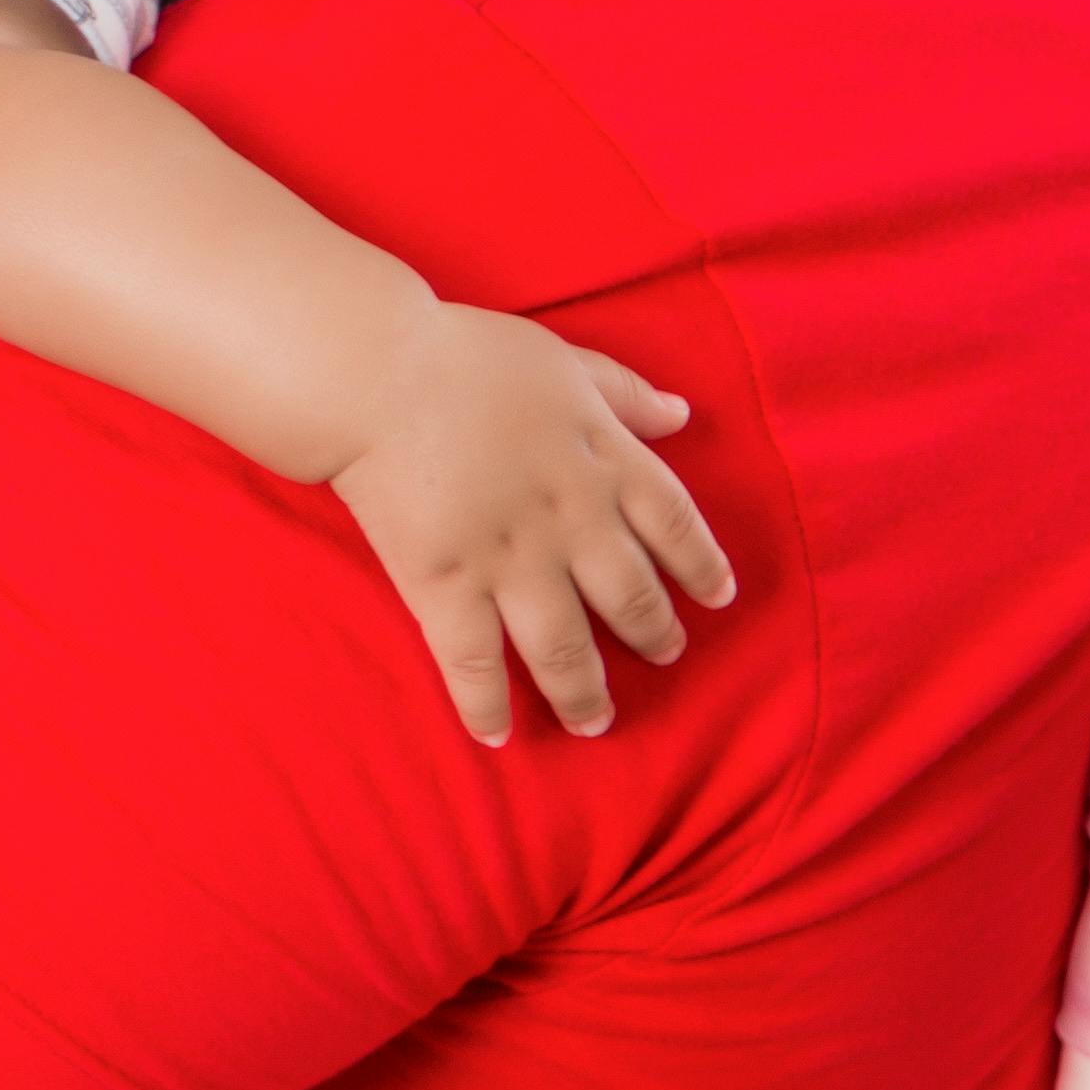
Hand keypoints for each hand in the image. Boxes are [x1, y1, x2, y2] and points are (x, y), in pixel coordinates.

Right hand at [324, 308, 735, 745]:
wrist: (372, 370)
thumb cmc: (461, 354)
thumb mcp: (559, 358)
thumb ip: (623, 391)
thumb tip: (683, 415)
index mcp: (602, 459)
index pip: (674, 523)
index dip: (701, 565)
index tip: (717, 598)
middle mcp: (571, 520)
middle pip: (630, 596)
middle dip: (653, 636)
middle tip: (663, 658)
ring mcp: (510, 560)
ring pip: (565, 647)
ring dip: (584, 692)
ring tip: (594, 721)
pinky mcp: (447, 585)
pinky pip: (474, 663)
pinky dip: (487, 705)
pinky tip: (496, 734)